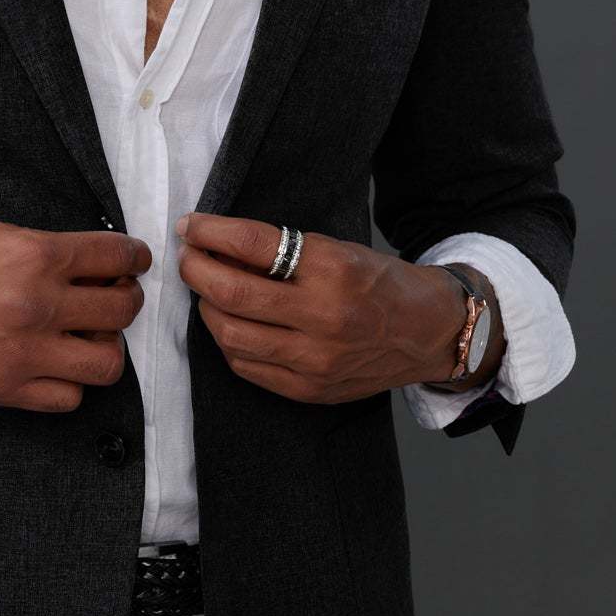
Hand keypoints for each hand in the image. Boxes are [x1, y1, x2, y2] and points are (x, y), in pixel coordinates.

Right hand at [0, 216, 151, 413]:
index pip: (115, 257)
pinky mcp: (3, 390)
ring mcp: (21, 353)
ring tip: (87, 335)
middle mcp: (35, 306)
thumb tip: (91, 264)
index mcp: (34, 257)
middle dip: (125, 298)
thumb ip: (46, 249)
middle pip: (121, 310)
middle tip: (113, 296)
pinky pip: (68, 398)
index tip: (133, 262)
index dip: (133, 258)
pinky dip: (70, 382)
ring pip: (107, 363)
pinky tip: (55, 363)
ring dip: (105, 346)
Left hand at [175, 213, 471, 403]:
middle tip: (186, 257)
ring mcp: (315, 360)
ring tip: (206, 291)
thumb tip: (217, 246)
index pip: (252, 244)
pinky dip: (227, 341)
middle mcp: (323, 316)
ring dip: (206, 307)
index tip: (189, 225)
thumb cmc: (379, 284)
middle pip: (232, 294)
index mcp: (332, 268)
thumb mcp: (337, 250)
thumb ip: (281, 252)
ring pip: (230, 335)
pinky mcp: (309, 390)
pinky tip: (229, 323)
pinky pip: (245, 366)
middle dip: (195, 270)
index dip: (210, 232)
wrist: (429, 333)